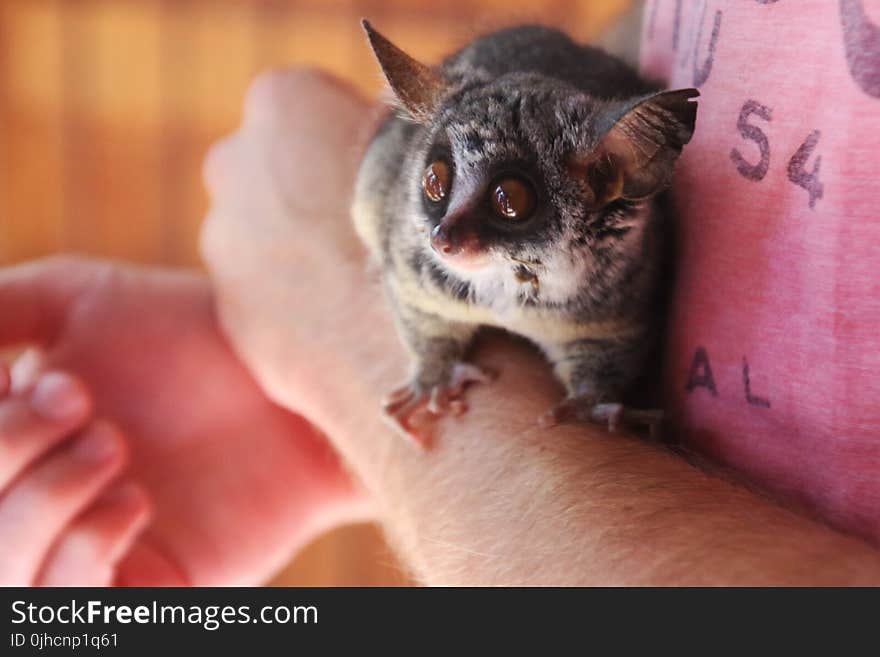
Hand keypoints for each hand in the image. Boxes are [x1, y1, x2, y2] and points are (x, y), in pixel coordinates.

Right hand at [0, 257, 370, 584]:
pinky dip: (85, 548)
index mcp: (11, 452)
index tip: (28, 379)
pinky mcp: (146, 595)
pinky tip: (137, 498)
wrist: (288, 376)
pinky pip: (72, 607)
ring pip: (3, 577)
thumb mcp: (76, 302)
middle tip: (81, 400)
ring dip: (39, 502)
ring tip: (113, 444)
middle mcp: (37, 510)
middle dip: (3, 452)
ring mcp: (87, 560)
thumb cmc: (190, 334)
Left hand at [201, 69, 403, 439]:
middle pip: (269, 170)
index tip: (375, 172)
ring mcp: (224, 243)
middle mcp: (234, 164)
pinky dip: (293, 309)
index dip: (345, 138)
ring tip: (354, 282)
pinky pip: (262, 301)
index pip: (309, 105)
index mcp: (282, 104)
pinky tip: (339, 322)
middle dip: (301, 192)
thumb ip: (384, 127)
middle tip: (360, 228)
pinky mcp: (231, 314)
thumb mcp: (423, 146)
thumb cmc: (430, 232)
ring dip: (293, 253)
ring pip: (258, 238)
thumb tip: (383, 130)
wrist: (408, 336)